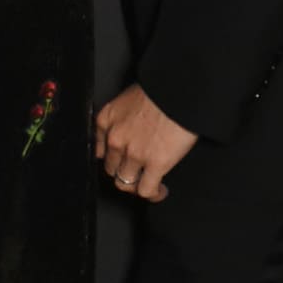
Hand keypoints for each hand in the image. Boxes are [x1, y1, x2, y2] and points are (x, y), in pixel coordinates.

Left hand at [94, 84, 197, 201]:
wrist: (181, 90)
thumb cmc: (162, 89)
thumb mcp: (130, 97)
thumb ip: (123, 116)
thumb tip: (134, 129)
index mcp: (106, 120)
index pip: (100, 150)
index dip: (113, 158)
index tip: (122, 161)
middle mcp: (116, 139)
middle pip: (111, 169)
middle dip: (125, 172)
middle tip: (139, 172)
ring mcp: (134, 154)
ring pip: (125, 183)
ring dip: (137, 186)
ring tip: (150, 184)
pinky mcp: (156, 163)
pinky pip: (146, 190)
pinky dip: (153, 194)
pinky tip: (160, 191)